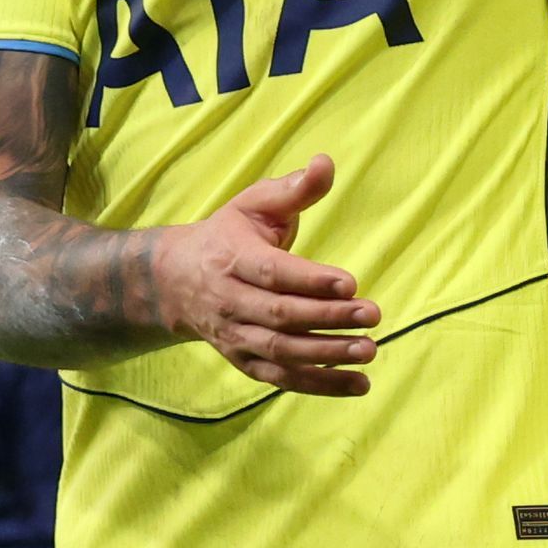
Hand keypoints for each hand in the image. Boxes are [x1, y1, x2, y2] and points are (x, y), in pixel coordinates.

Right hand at [154, 156, 380, 395]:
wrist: (174, 281)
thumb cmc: (228, 235)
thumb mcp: (254, 204)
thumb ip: (293, 189)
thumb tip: (325, 163)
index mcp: (232, 258)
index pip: (273, 273)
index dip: (310, 280)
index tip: (351, 282)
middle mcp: (230, 301)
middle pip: (281, 315)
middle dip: (328, 317)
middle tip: (372, 316)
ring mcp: (235, 336)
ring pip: (282, 352)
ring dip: (328, 355)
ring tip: (371, 350)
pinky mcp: (244, 361)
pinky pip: (282, 378)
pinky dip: (319, 384)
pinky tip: (359, 383)